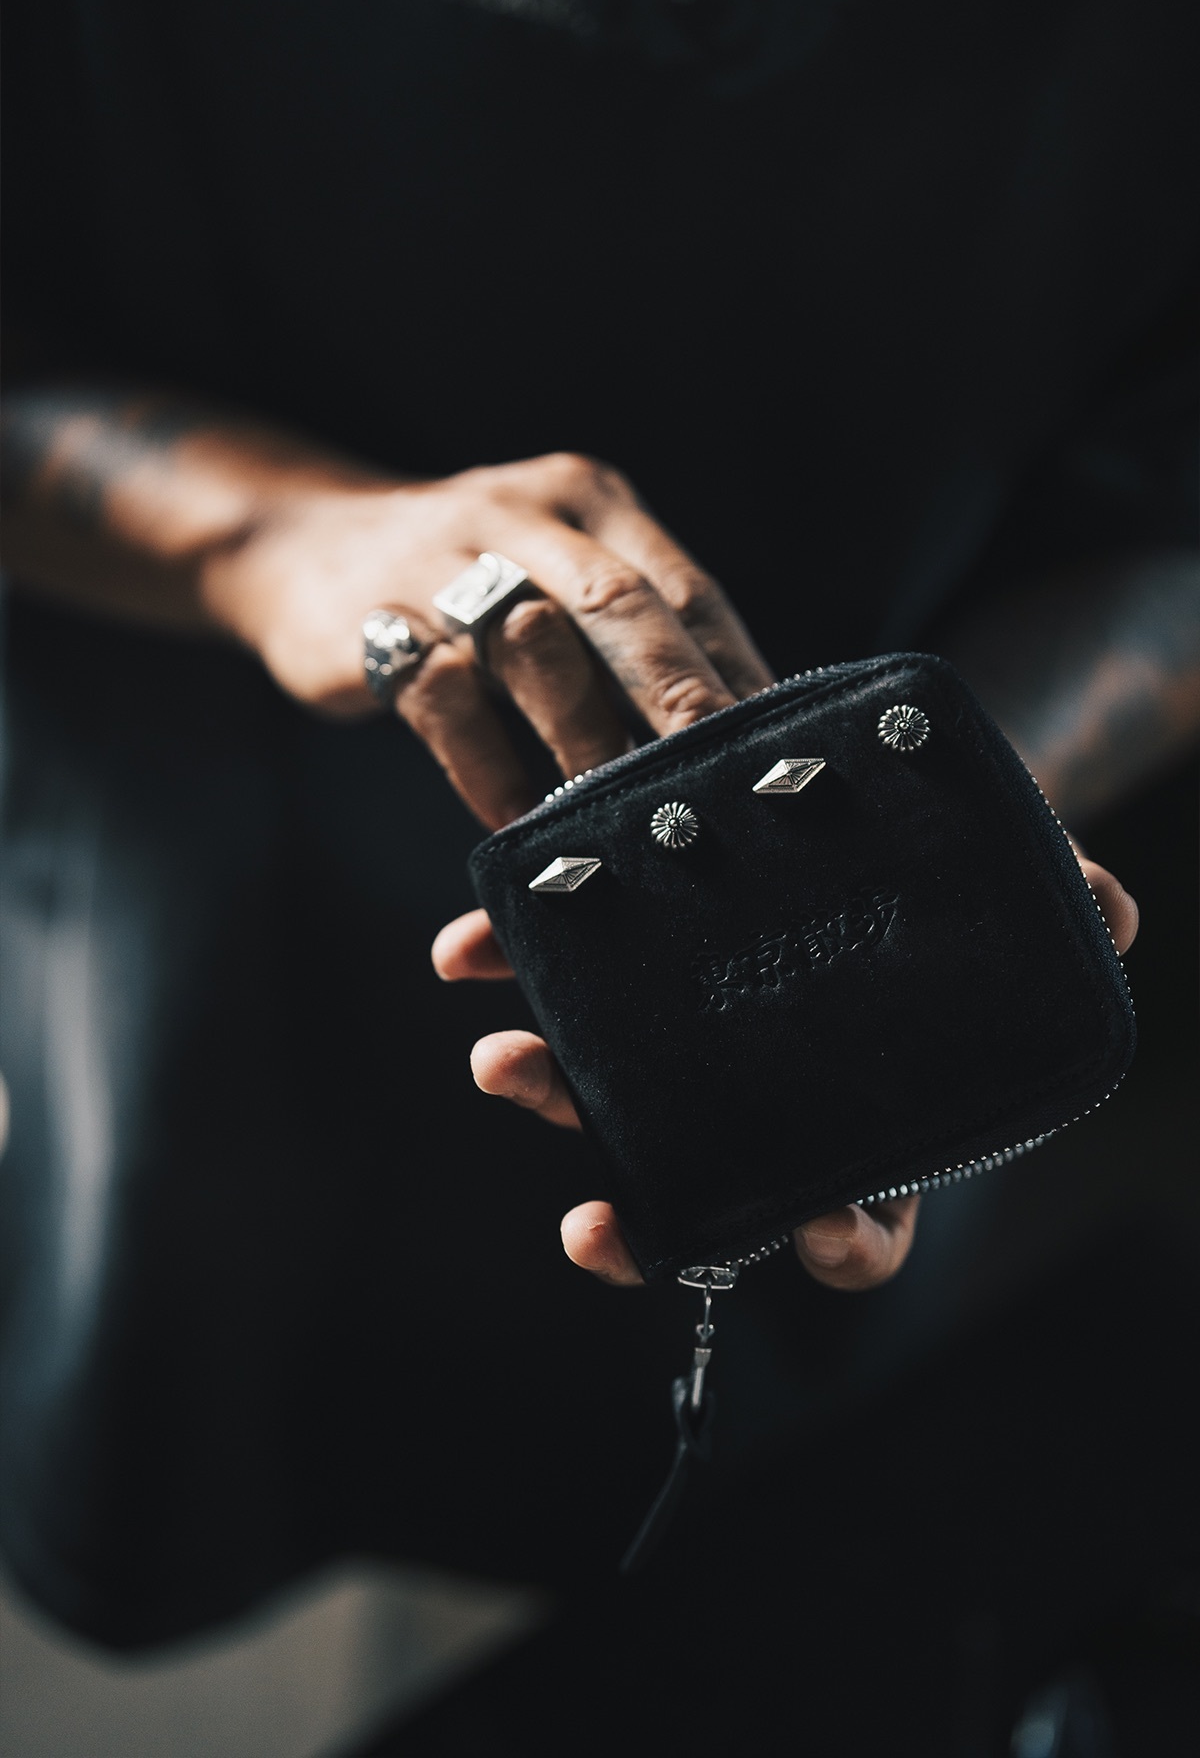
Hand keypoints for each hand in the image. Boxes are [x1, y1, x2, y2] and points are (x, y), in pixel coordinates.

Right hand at [210, 452, 771, 827]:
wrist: (299, 546)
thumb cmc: (468, 590)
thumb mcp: (552, 583)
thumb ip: (626, 646)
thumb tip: (730, 753)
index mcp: (593, 504)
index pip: (689, 591)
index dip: (738, 676)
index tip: (781, 759)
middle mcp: (527, 515)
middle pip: (623, 607)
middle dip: (680, 702)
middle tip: (720, 791)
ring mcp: (445, 558)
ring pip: (535, 644)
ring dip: (584, 740)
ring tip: (618, 822)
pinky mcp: (375, 616)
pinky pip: (445, 698)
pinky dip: (490, 769)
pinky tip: (517, 825)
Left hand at [432, 857, 1138, 1290]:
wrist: (849, 807)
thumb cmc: (932, 882)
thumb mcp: (997, 886)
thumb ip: (1050, 901)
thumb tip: (1113, 910)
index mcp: (859, 1122)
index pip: (855, 1227)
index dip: (832, 1242)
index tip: (810, 1222)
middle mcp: (756, 1107)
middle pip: (698, 1190)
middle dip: (637, 1210)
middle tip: (590, 1213)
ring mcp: (677, 1049)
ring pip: (606, 1107)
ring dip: (548, 1092)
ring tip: (497, 1059)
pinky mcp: (617, 974)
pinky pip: (552, 994)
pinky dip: (507, 970)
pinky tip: (461, 945)